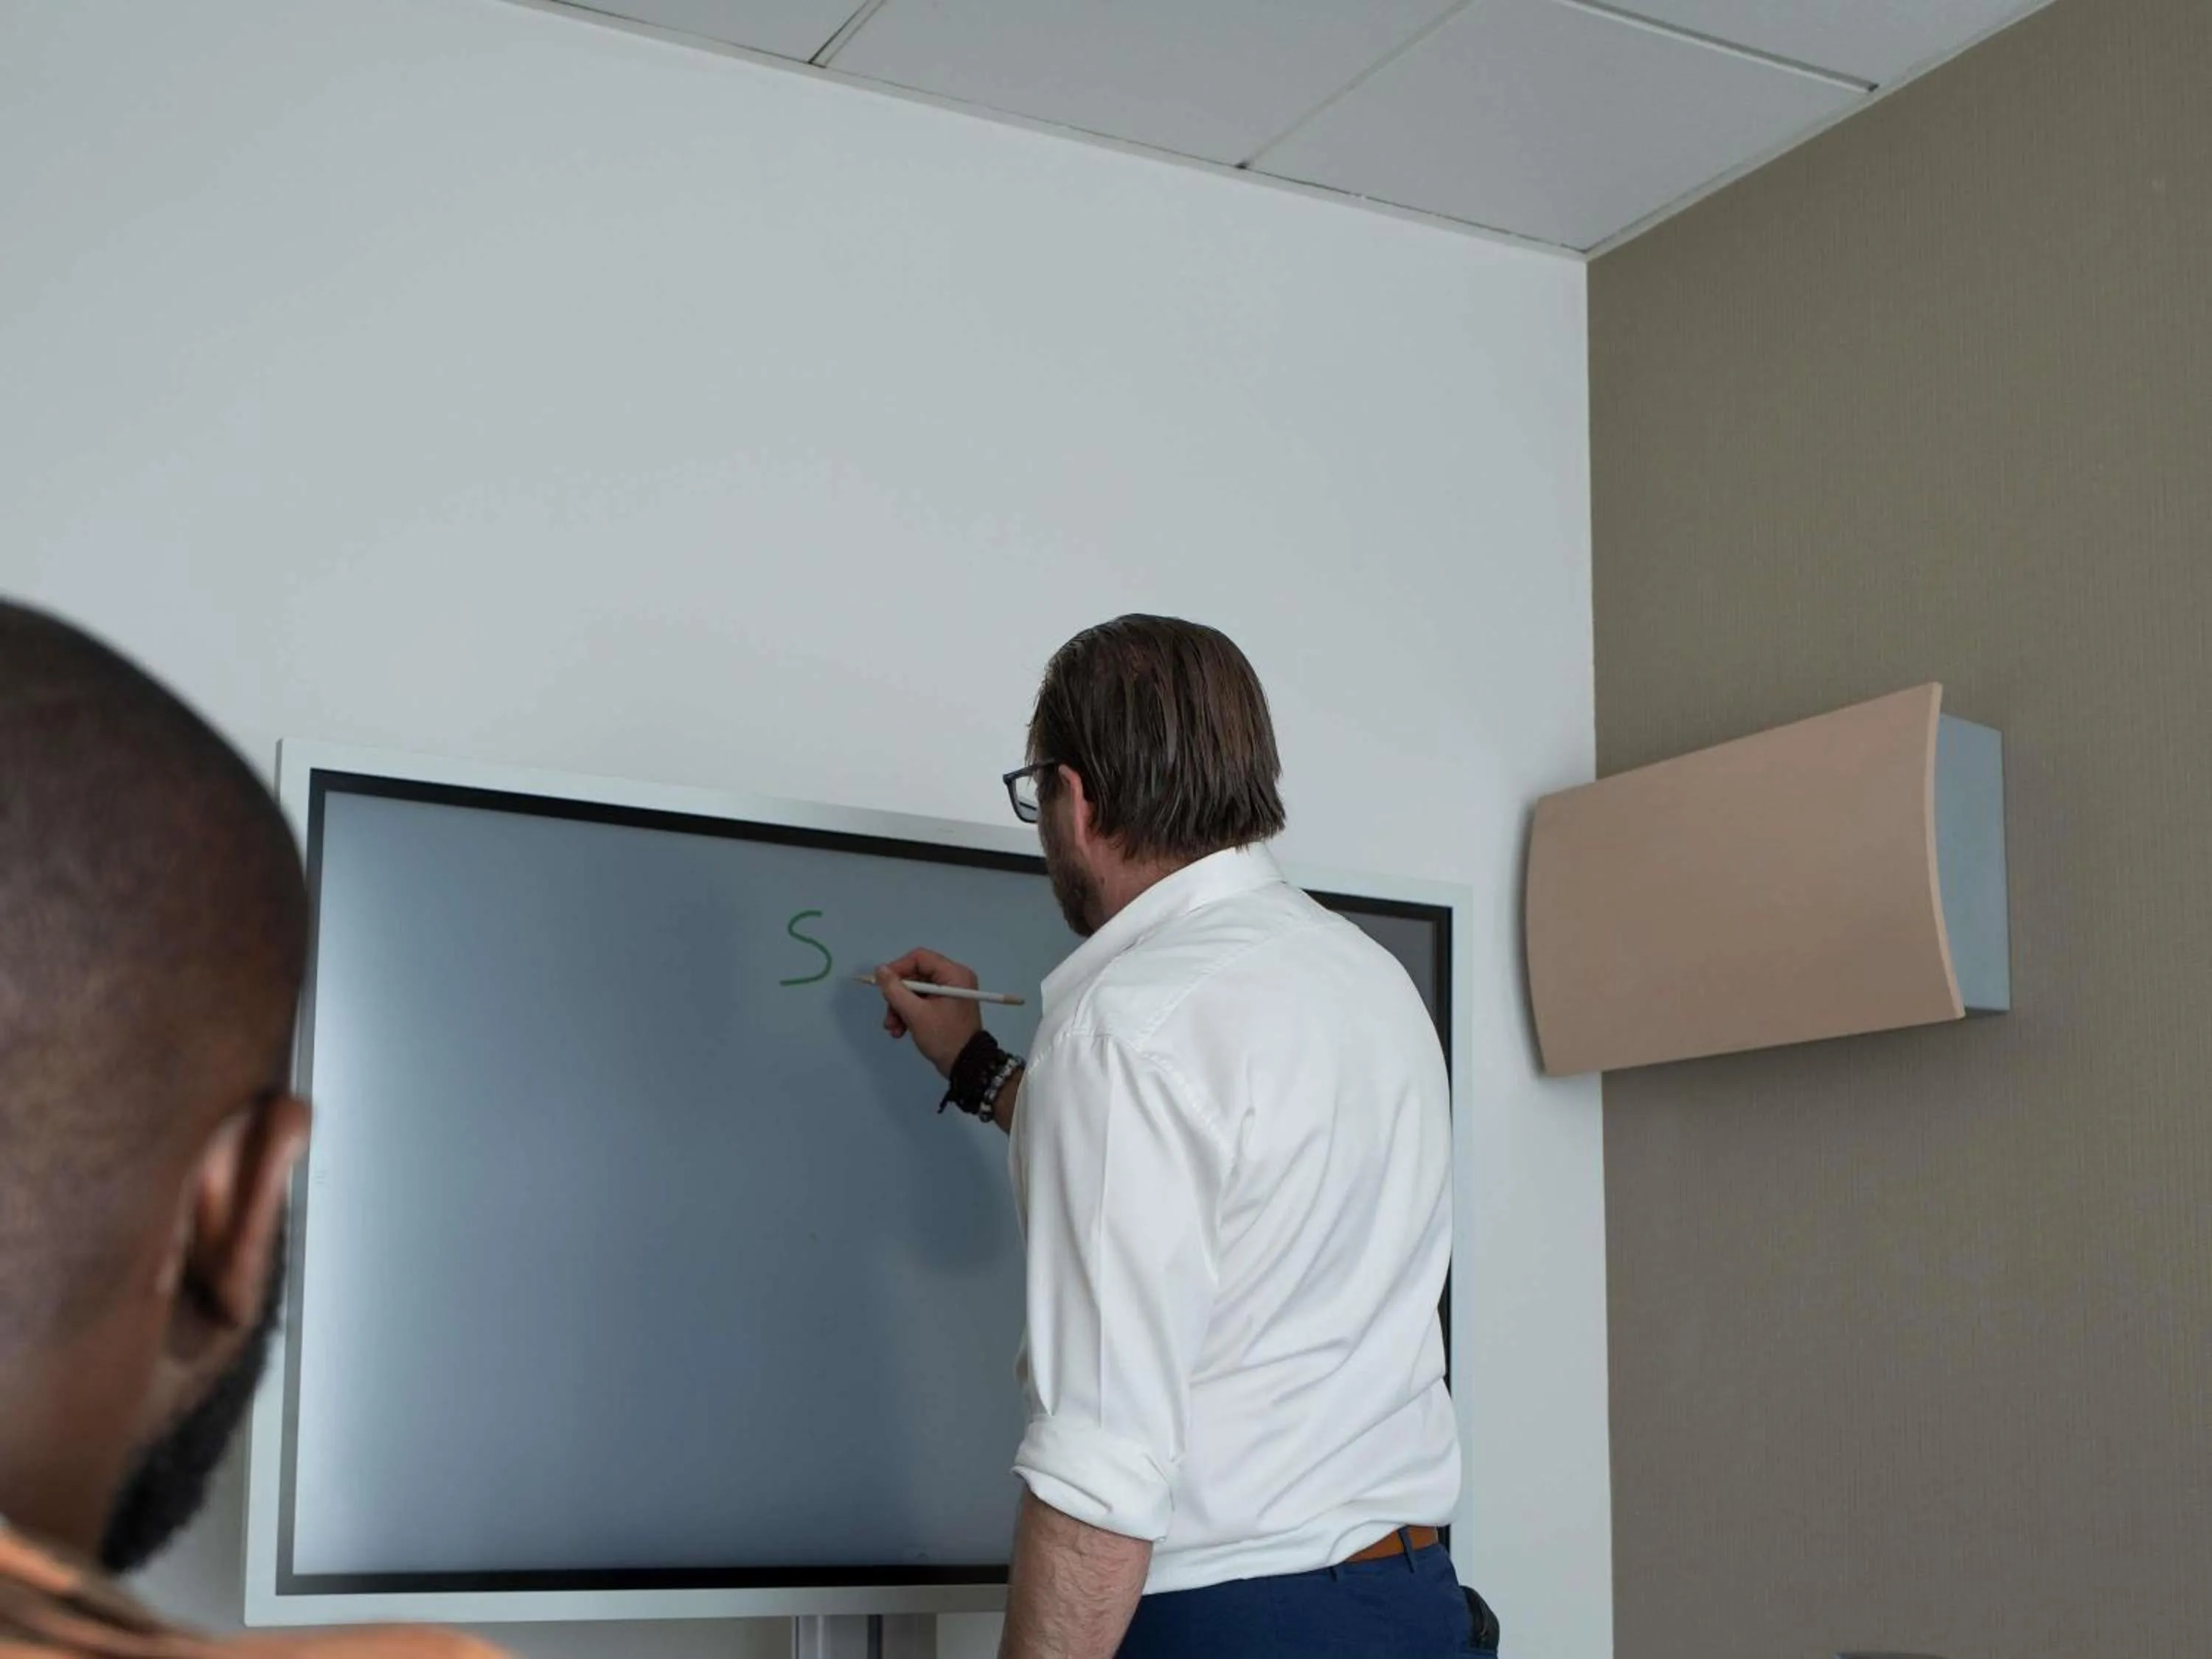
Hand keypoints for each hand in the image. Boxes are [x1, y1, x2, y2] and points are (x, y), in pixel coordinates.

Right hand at [873, 947, 983, 1078]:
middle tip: (888, 1015)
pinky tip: (900, 1032)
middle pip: (915, 976)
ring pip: (915, 992)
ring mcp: (949, 994)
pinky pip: (921, 1003)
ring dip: (900, 1009)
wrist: (966, 1066)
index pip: (919, 958)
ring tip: (893, 1028)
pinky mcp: (945, 1007)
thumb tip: (880, 969)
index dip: (897, 968)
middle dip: (897, 996)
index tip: (882, 985)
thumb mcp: (915, 1014)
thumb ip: (895, 990)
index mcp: (954, 974)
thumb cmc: (943, 1037)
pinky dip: (909, 1014)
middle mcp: (953, 979)